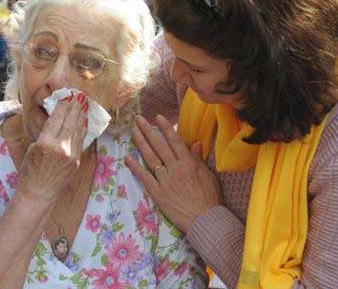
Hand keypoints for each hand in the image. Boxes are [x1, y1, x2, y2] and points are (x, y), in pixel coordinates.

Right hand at [18, 93, 88, 201]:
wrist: (39, 192)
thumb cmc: (30, 170)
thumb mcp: (32, 148)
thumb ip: (45, 133)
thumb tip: (54, 119)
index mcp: (46, 143)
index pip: (57, 118)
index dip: (62, 105)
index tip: (66, 96)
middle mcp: (61, 147)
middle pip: (70, 121)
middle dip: (74, 107)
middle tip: (78, 96)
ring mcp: (71, 155)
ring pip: (78, 130)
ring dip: (80, 116)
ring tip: (83, 104)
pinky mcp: (77, 160)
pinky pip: (81, 140)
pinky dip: (82, 129)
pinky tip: (83, 122)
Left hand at [125, 114, 220, 231]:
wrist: (204, 219)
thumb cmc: (209, 198)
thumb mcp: (208, 175)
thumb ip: (198, 159)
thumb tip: (195, 142)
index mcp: (188, 163)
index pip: (175, 140)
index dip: (165, 128)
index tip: (158, 117)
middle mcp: (175, 168)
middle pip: (159, 145)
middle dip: (148, 130)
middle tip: (138, 119)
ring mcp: (165, 180)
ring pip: (150, 157)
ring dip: (141, 143)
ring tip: (133, 132)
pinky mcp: (158, 192)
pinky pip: (144, 176)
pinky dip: (135, 166)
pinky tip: (128, 157)